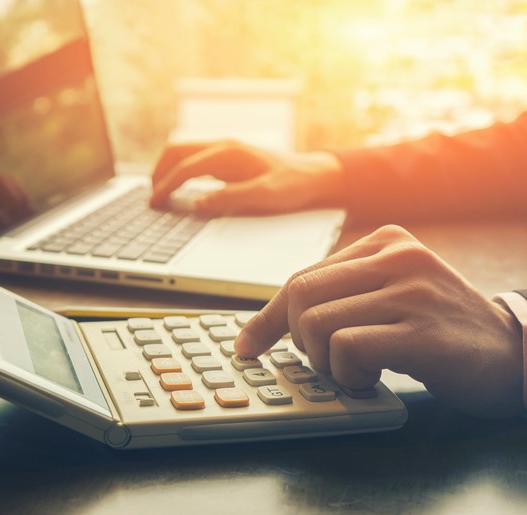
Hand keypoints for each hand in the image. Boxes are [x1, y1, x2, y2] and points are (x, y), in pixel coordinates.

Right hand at [149, 141, 345, 214]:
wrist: (316, 175)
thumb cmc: (294, 185)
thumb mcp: (265, 196)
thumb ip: (231, 198)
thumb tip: (198, 202)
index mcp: (229, 152)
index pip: (185, 167)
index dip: (166, 186)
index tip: (154, 203)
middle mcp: (224, 145)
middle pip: (177, 151)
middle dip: (159, 172)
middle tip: (150, 197)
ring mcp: (225, 149)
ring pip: (183, 151)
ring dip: (167, 168)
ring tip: (158, 190)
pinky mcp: (229, 157)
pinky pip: (194, 158)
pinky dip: (179, 169)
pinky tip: (178, 186)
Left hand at [234, 225, 524, 417]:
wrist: (511, 355)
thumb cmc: (437, 328)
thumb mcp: (388, 295)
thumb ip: (339, 295)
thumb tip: (265, 324)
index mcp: (383, 242)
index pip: (301, 277)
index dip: (267, 318)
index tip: (248, 346)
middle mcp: (397, 257)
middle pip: (299, 296)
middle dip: (296, 341)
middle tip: (324, 361)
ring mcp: (411, 291)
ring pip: (315, 323)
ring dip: (323, 362)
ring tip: (355, 370)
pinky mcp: (422, 331)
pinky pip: (346, 347)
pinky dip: (346, 373)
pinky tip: (371, 378)